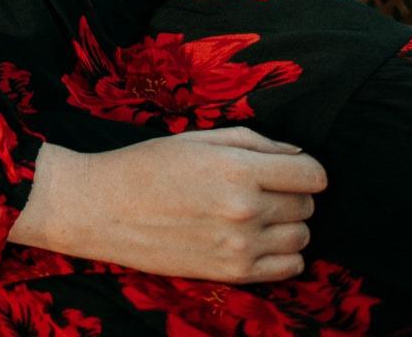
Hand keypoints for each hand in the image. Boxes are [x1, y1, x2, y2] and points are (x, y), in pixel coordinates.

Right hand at [9, 129, 326, 283]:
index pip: (311, 174)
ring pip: (301, 237)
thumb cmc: (145, 165)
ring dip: (286, 225)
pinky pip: (289, 267)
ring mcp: (240, 244)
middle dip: (291, 194)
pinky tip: (255, 240)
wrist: (100, 209)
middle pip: (307, 205)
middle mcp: (245, 208)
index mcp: (237, 168)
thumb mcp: (196, 139)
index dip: (305, 170)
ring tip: (253, 216)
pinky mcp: (231, 272)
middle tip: (259, 190)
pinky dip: (283, 255)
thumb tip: (296, 154)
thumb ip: (253, 141)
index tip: (289, 170)